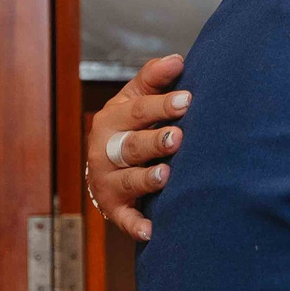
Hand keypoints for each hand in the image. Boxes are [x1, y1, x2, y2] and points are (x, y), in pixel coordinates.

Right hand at [86, 54, 189, 241]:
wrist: (102, 165)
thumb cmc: (128, 126)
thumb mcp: (134, 98)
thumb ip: (154, 79)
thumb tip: (177, 60)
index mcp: (113, 120)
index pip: (138, 110)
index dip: (162, 105)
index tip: (187, 100)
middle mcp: (105, 150)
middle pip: (131, 146)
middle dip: (154, 142)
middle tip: (178, 138)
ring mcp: (107, 181)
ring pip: (127, 181)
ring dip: (145, 179)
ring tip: (165, 175)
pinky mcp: (113, 208)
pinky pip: (124, 219)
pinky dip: (137, 226)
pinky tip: (152, 230)